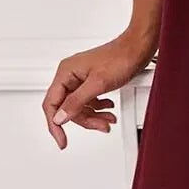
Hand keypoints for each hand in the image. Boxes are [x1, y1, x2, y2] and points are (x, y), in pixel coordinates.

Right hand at [42, 29, 156, 148]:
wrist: (137, 48)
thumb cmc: (120, 58)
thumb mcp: (97, 84)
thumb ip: (76, 102)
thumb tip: (60, 117)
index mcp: (65, 72)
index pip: (51, 104)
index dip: (55, 125)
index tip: (62, 140)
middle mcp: (70, 75)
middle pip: (68, 108)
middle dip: (85, 120)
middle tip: (101, 126)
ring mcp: (81, 78)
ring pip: (80, 106)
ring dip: (94, 116)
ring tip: (108, 119)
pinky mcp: (92, 81)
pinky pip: (89, 101)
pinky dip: (99, 108)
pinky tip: (108, 109)